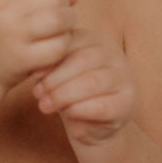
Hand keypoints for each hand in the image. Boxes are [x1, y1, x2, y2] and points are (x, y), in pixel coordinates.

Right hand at [0, 0, 76, 92]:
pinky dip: (64, 44)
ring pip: (60, 18)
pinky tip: (56, 47)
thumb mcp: (3, 2)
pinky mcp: (21, 59)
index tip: (53, 1)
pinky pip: (59, 45)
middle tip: (61, 17)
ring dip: (69, 24)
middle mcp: (2, 10)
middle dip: (65, 5)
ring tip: (61, 30)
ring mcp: (11, 35)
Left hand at [32, 28, 136, 144]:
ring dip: (63, 96)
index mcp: (95, 39)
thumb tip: (36, 68)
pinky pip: (102, 106)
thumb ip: (52, 65)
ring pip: (91, 82)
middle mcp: (114, 54)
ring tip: (45, 106)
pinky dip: (79, 111)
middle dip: (55, 79)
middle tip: (38, 94)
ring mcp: (124, 78)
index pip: (72, 42)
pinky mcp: (127, 103)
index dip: (51, 59)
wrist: (92, 122)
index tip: (34, 76)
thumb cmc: (71, 91)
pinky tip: (67, 114)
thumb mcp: (60, 73)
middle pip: (82, 61)